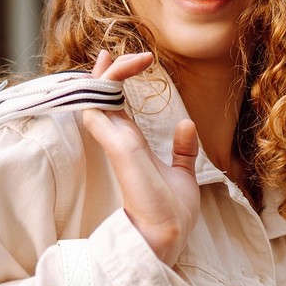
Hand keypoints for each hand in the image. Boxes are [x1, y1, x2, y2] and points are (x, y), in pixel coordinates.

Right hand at [81, 50, 199, 266]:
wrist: (167, 235)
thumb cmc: (171, 213)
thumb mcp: (183, 175)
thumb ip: (182, 150)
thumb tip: (187, 124)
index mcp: (132, 146)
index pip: (116, 106)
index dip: (116, 81)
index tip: (129, 61)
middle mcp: (120, 143)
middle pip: (102, 97)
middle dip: (106, 71)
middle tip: (108, 50)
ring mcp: (117, 145)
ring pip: (97, 98)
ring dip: (105, 74)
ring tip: (112, 55)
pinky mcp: (119, 148)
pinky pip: (99, 110)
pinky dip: (101, 89)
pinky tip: (106, 74)